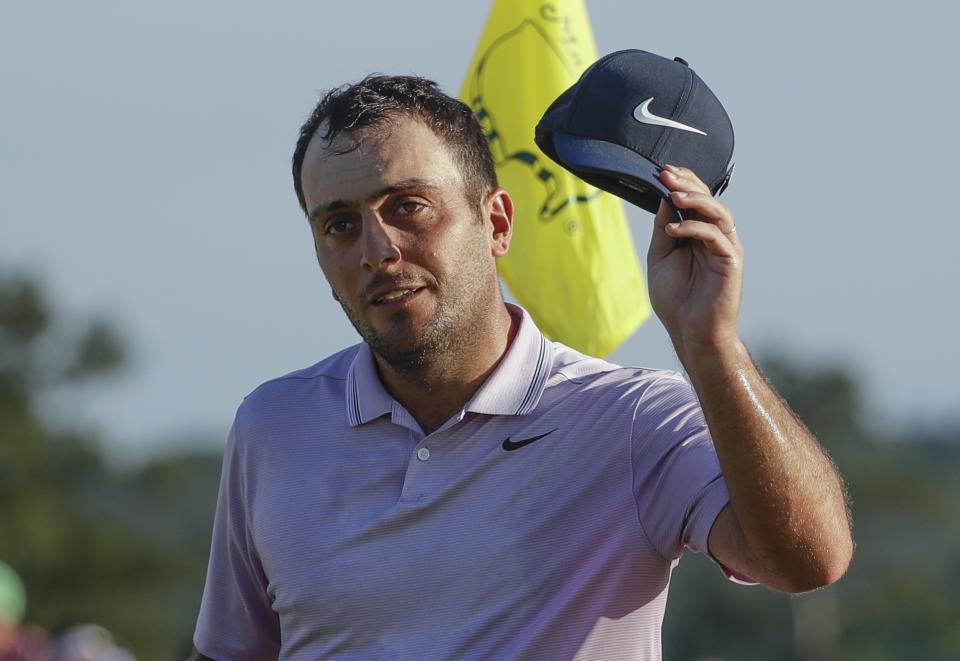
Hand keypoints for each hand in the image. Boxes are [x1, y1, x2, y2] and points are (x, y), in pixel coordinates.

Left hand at [647, 164, 742, 359]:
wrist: (689, 331)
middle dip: (687, 184)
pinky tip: (672, 230)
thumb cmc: (676, 299)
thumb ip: (663, 228)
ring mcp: (726, 247)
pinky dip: (693, 229)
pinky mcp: (731, 261)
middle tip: (666, 174)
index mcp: (699, 234)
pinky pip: (715, 236)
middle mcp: (715, 237)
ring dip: (695, 200)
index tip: (661, 171)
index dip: (682, 183)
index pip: (694, 200)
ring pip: (718, 212)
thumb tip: (663, 198)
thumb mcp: (661, 257)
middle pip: (708, 200)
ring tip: (672, 194)